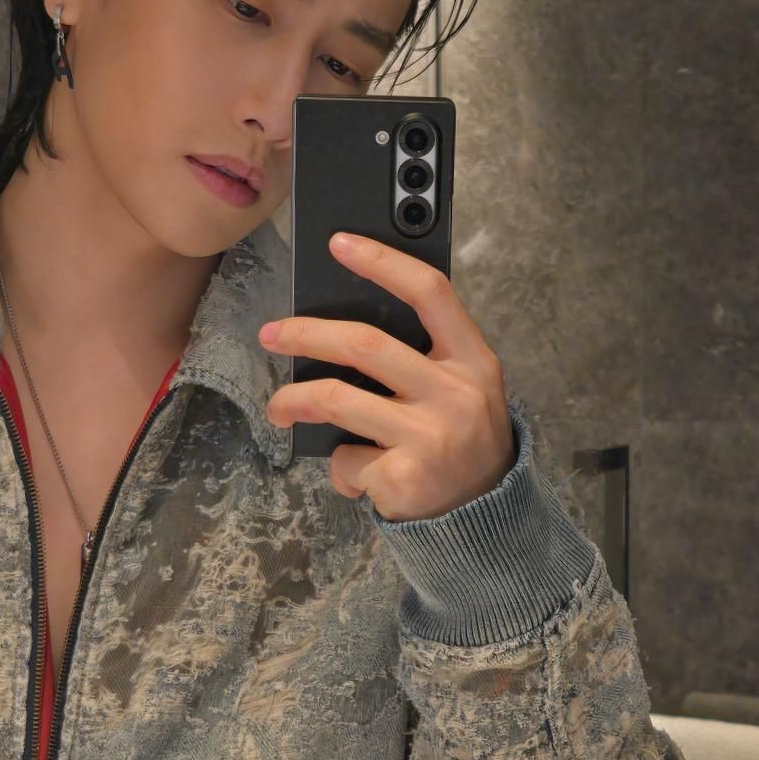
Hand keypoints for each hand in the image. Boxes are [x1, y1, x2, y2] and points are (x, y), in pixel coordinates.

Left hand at [259, 231, 516, 520]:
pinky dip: (342, 467)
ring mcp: (430, 436)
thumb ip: (424, 358)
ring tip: (279, 407)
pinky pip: (347, 457)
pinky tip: (359, 475)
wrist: (486, 516)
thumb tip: (340, 331)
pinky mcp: (403, 476)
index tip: (339, 243)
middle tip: (272, 334)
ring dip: (294, 400)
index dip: (383, 263)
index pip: (430, 294)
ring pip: (338, 400)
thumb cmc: (463, 440)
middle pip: (365, 343)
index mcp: (473, 361)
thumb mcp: (466, 389)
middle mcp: (455, 393)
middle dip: (306, 333)